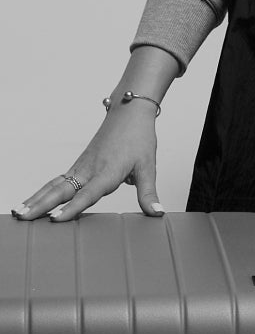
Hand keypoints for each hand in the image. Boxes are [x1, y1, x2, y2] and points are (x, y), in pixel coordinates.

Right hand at [11, 105, 163, 222]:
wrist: (129, 113)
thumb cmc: (139, 138)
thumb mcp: (148, 167)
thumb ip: (149, 193)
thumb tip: (156, 214)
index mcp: (107, 171)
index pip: (87, 194)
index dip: (72, 208)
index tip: (56, 220)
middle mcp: (90, 170)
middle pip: (62, 190)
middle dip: (41, 204)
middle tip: (23, 217)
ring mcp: (81, 167)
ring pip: (54, 185)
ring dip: (36, 198)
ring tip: (19, 212)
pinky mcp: (78, 166)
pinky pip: (57, 181)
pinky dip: (42, 192)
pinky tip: (32, 201)